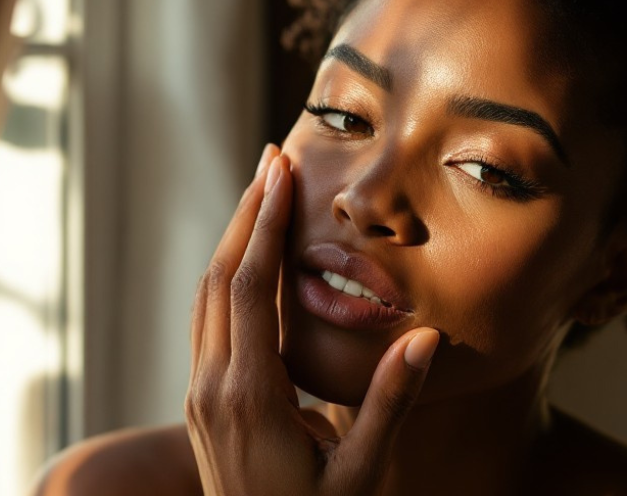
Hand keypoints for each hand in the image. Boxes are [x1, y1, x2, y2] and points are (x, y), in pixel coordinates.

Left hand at [186, 144, 439, 495]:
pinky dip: (227, 277)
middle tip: (271, 161)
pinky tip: (250, 258)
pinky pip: (207, 321)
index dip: (263, 225)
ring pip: (207, 297)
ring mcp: (200, 393)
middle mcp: (213, 387)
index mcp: (249, 397)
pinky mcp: (201, 400)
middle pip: (219, 279)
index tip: (279, 173)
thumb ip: (390, 404)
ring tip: (261, 194)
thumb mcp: (362, 472)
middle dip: (245, 215)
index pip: (249, 289)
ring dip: (232, 241)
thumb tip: (426, 336)